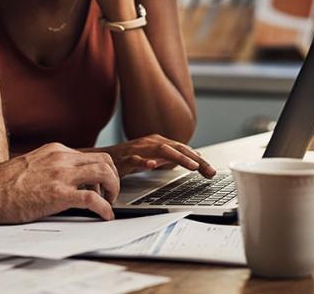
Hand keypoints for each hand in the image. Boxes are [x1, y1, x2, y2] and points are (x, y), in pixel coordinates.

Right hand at [0, 143, 119, 221]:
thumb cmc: (4, 184)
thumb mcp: (33, 165)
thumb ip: (51, 167)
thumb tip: (65, 180)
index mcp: (55, 151)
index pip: (91, 155)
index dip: (102, 171)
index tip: (101, 185)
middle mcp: (61, 158)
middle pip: (104, 160)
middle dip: (113, 178)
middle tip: (110, 194)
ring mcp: (61, 175)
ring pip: (104, 173)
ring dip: (113, 190)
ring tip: (109, 204)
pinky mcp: (58, 194)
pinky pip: (92, 199)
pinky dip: (104, 208)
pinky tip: (105, 216)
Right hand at [96, 134, 216, 177]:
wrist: (102, 158)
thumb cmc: (129, 159)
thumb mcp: (155, 157)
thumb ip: (172, 157)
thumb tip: (194, 159)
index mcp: (158, 142)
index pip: (183, 149)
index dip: (199, 160)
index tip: (211, 172)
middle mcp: (150, 143)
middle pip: (177, 148)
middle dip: (195, 159)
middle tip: (209, 171)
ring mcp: (138, 149)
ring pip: (161, 150)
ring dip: (178, 157)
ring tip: (192, 166)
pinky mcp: (124, 158)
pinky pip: (135, 159)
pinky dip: (144, 162)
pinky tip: (153, 165)